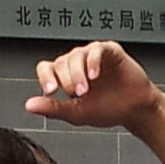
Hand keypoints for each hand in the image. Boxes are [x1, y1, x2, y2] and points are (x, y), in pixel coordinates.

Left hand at [24, 41, 160, 129]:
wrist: (135, 109)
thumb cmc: (108, 109)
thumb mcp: (77, 113)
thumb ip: (53, 109)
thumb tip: (29, 106)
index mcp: (66, 75)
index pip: (46, 68)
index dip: (46, 78)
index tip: (51, 92)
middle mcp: (77, 63)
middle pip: (61, 62)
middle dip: (67, 81)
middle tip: (79, 95)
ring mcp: (92, 55)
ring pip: (76, 55)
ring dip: (78, 74)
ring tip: (86, 90)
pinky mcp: (109, 51)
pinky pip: (96, 50)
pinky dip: (93, 62)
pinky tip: (95, 75)